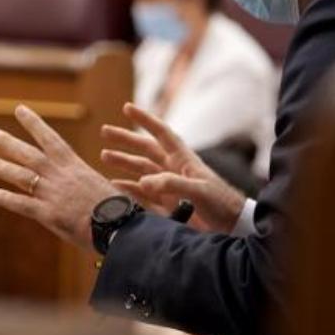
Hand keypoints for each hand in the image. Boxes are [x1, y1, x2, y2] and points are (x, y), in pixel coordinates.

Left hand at [0, 105, 120, 251]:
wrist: (120, 227)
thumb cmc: (118, 209)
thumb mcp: (100, 187)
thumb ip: (84, 183)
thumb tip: (78, 183)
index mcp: (75, 166)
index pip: (50, 138)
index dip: (34, 123)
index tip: (19, 109)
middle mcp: (60, 175)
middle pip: (28, 154)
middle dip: (7, 142)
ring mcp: (52, 194)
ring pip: (19, 175)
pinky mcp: (48, 214)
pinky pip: (21, 204)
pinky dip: (4, 198)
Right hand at [99, 103, 245, 234]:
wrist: (230, 227)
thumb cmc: (221, 203)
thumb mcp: (199, 190)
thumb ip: (172, 183)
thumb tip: (143, 181)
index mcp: (183, 159)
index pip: (161, 134)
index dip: (145, 120)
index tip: (127, 108)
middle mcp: (173, 169)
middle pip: (145, 149)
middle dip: (125, 140)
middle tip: (105, 131)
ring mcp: (168, 186)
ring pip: (140, 169)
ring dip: (123, 162)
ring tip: (104, 155)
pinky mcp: (166, 203)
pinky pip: (141, 193)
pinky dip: (127, 188)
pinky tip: (114, 185)